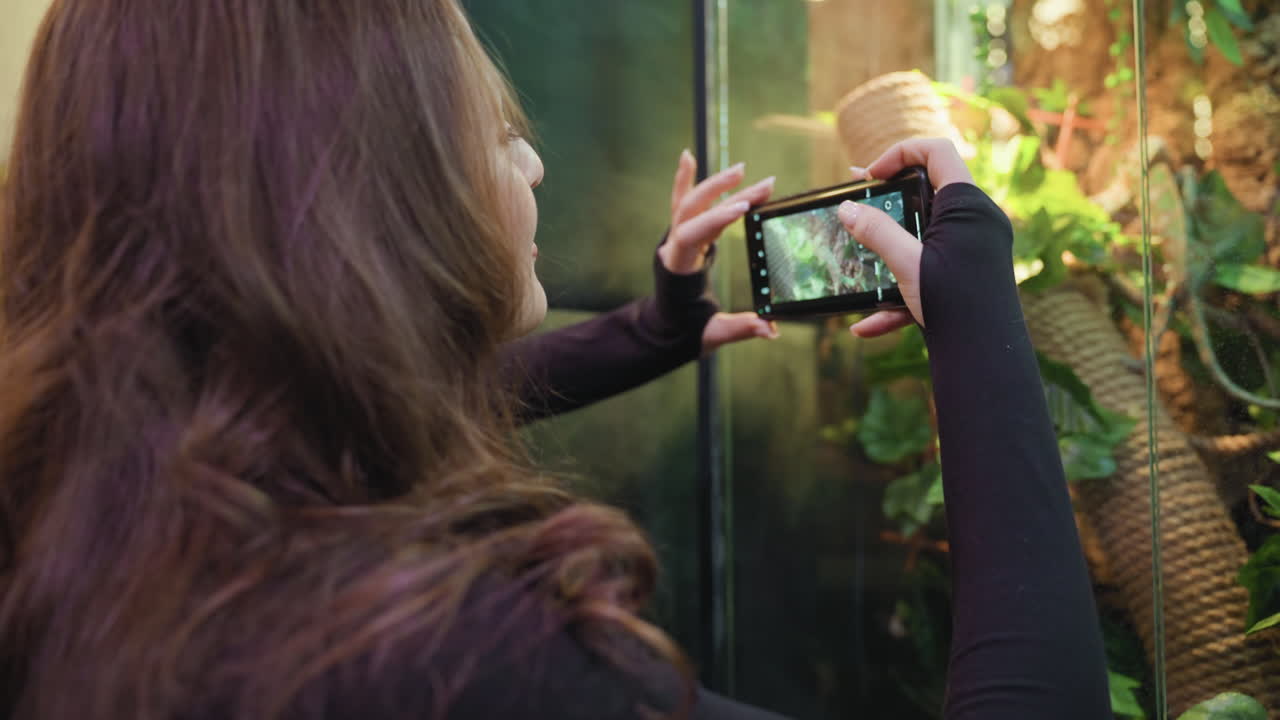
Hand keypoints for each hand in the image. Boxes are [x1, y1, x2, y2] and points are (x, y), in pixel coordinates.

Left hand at [659, 149, 779, 352]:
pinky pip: (681, 203)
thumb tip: (770, 330)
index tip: (743, 208)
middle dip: (723, 193)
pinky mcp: (680, 235)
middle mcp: (672, 248)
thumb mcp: (713, 334)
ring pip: (689, 202)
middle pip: (692, 210)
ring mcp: (674, 239)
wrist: (665, 327)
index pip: (691, 235)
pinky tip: (687, 156)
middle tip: (758, 185)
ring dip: (715, 184)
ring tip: (742, 169)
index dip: (715, 219)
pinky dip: (684, 179)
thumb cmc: (687, 329)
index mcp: (677, 268)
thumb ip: (740, 329)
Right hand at [839, 138, 974, 337]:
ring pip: (925, 235)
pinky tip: (868, 325)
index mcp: (967, 205)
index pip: (936, 151)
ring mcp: (976, 248)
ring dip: (890, 249)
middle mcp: (976, 220)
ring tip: (856, 253)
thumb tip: (846, 208)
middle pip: (928, 192)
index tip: (871, 176)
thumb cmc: (955, 303)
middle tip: (856, 206)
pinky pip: (932, 269)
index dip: (901, 153)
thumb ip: (876, 231)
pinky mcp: (970, 274)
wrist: (985, 355)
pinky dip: (902, 292)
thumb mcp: (907, 263)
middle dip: (887, 203)